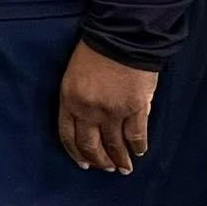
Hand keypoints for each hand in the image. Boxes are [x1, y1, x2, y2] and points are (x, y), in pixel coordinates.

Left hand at [58, 42, 155, 173]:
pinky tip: (138, 152)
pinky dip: (137, 146)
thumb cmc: (95, 52)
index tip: (83, 164)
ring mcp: (112, 111)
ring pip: (114, 144)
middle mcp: (88, 110)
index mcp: (69, 100)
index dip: (76, 153)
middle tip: (105, 169)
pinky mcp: (135, 108)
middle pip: (91, 145)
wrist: (122, 37)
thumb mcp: (73, 76)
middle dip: (98, 161)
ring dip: (119, 159)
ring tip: (123, 169)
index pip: (68, 135)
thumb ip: (77, 100)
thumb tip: (88, 122)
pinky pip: (136, 134)